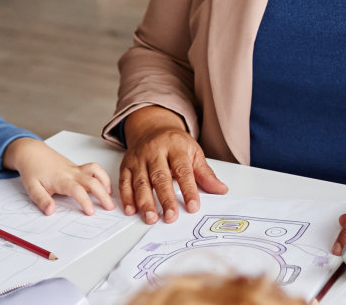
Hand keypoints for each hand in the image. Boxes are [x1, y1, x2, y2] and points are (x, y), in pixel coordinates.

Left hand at [3, 138, 115, 214]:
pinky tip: (103, 186)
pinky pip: (94, 169)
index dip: (86, 201)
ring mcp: (76, 169)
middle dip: (103, 195)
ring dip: (105, 182)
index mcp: (61, 179)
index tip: (91, 212)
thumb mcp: (32, 187)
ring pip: (96, 171)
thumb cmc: (32, 169)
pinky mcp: (78, 167)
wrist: (31, 152)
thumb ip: (42, 200)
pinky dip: (102, 177)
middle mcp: (72, 173)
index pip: (78, 191)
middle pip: (93, 182)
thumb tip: (50, 211)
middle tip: (110, 207)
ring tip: (109, 196)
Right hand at [119, 106, 228, 223]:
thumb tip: (221, 190)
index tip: (192, 207)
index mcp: (175, 147)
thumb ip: (205, 174)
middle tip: (170, 217)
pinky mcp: (126, 165)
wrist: (152, 128)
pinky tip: (131, 210)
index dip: (188, 189)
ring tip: (151, 218)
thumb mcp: (194, 153)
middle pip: (160, 177)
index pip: (183, 170)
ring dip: (145, 201)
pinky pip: (124, 182)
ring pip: (141, 181)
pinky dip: (127, 197)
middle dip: (165, 198)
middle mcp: (155, 151)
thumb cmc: (175, 144)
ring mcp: (139, 158)